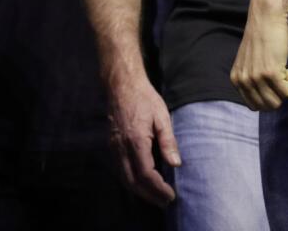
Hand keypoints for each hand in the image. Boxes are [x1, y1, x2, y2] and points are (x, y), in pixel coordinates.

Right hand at [107, 72, 180, 205]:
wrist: (121, 84)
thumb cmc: (144, 98)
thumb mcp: (162, 116)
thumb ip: (168, 141)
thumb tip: (176, 164)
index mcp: (136, 140)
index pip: (146, 174)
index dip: (158, 188)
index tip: (171, 195)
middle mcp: (122, 147)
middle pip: (133, 181)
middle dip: (149, 195)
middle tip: (165, 202)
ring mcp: (114, 146)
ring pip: (124, 178)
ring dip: (139, 191)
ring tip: (155, 197)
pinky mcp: (111, 145)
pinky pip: (120, 169)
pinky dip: (131, 181)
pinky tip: (141, 183)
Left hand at [231, 9, 287, 109]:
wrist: (266, 18)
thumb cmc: (261, 39)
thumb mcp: (249, 62)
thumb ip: (251, 81)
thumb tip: (264, 105)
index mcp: (236, 80)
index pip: (254, 106)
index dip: (268, 97)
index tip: (272, 83)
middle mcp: (243, 81)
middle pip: (266, 107)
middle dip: (278, 96)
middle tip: (280, 78)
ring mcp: (256, 78)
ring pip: (277, 103)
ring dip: (285, 89)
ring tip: (282, 71)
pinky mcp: (270, 73)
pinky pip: (287, 92)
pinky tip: (287, 67)